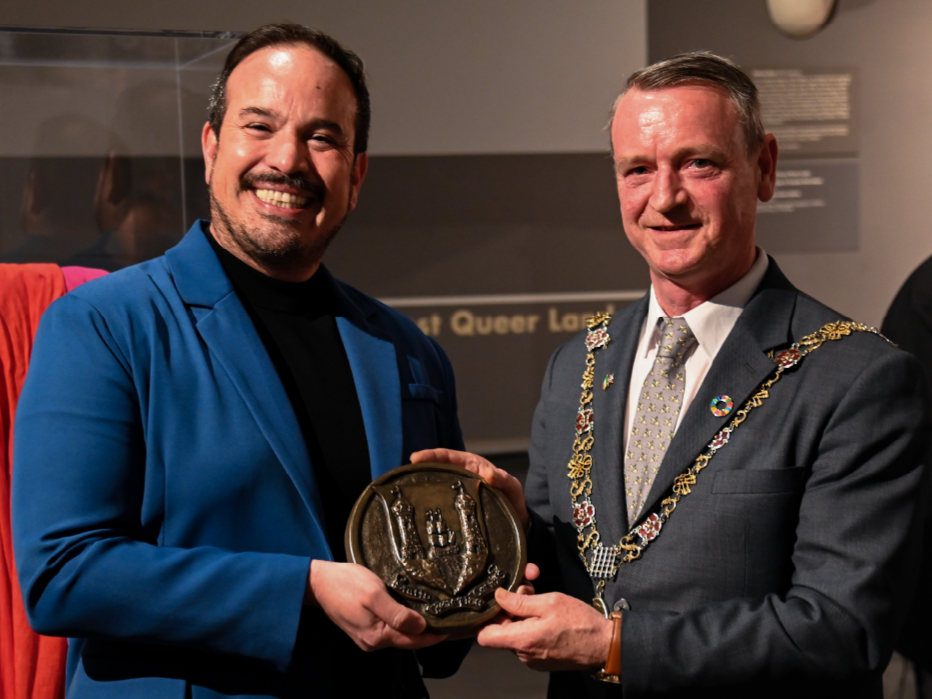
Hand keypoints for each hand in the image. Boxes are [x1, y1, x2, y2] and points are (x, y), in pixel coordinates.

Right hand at [306, 560, 444, 651]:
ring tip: (434, 616)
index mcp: (377, 636)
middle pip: (408, 641)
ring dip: (416, 629)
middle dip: (428, 634)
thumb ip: (397, 613)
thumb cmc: (346, 584)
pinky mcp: (364, 629)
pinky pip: (389, 630)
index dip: (434, 636)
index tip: (452, 629)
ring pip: (399, 636)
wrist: (319, 582)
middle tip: (448, 621)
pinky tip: (411, 614)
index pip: (414, 641)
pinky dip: (403, 624)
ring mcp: (367, 638)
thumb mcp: (375, 594)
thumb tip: (420, 626)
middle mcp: (373, 643)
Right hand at [410, 448, 528, 530]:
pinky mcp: (457, 509)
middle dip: (422, 467)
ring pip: (437, 484)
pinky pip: (442, 503)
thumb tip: (489, 474)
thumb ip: (503, 479)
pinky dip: (431, 503)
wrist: (516, 521)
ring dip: (423, 484)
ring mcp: (458, 493)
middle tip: (406, 471)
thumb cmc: (512, 497)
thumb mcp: (511, 486)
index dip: (432, 455)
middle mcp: (462, 477)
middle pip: (438, 468)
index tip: (416, 457)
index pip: (449, 456)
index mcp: (472, 466)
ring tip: (406, 487)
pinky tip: (419, 509)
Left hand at [477, 588, 612, 671]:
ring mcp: (532, 659)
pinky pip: (528, 640)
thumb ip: (520, 601)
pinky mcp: (541, 659)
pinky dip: (532, 625)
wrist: (604, 645)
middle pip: (502, 630)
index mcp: (523, 640)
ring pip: (516, 632)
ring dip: (524, 614)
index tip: (498, 601)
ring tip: (541, 598)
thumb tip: (498, 596)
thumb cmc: (580, 622)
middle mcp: (524, 654)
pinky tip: (546, 613)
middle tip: (529, 587)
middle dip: (512, 606)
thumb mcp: (550, 602)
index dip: (487, 617)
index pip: (485, 636)